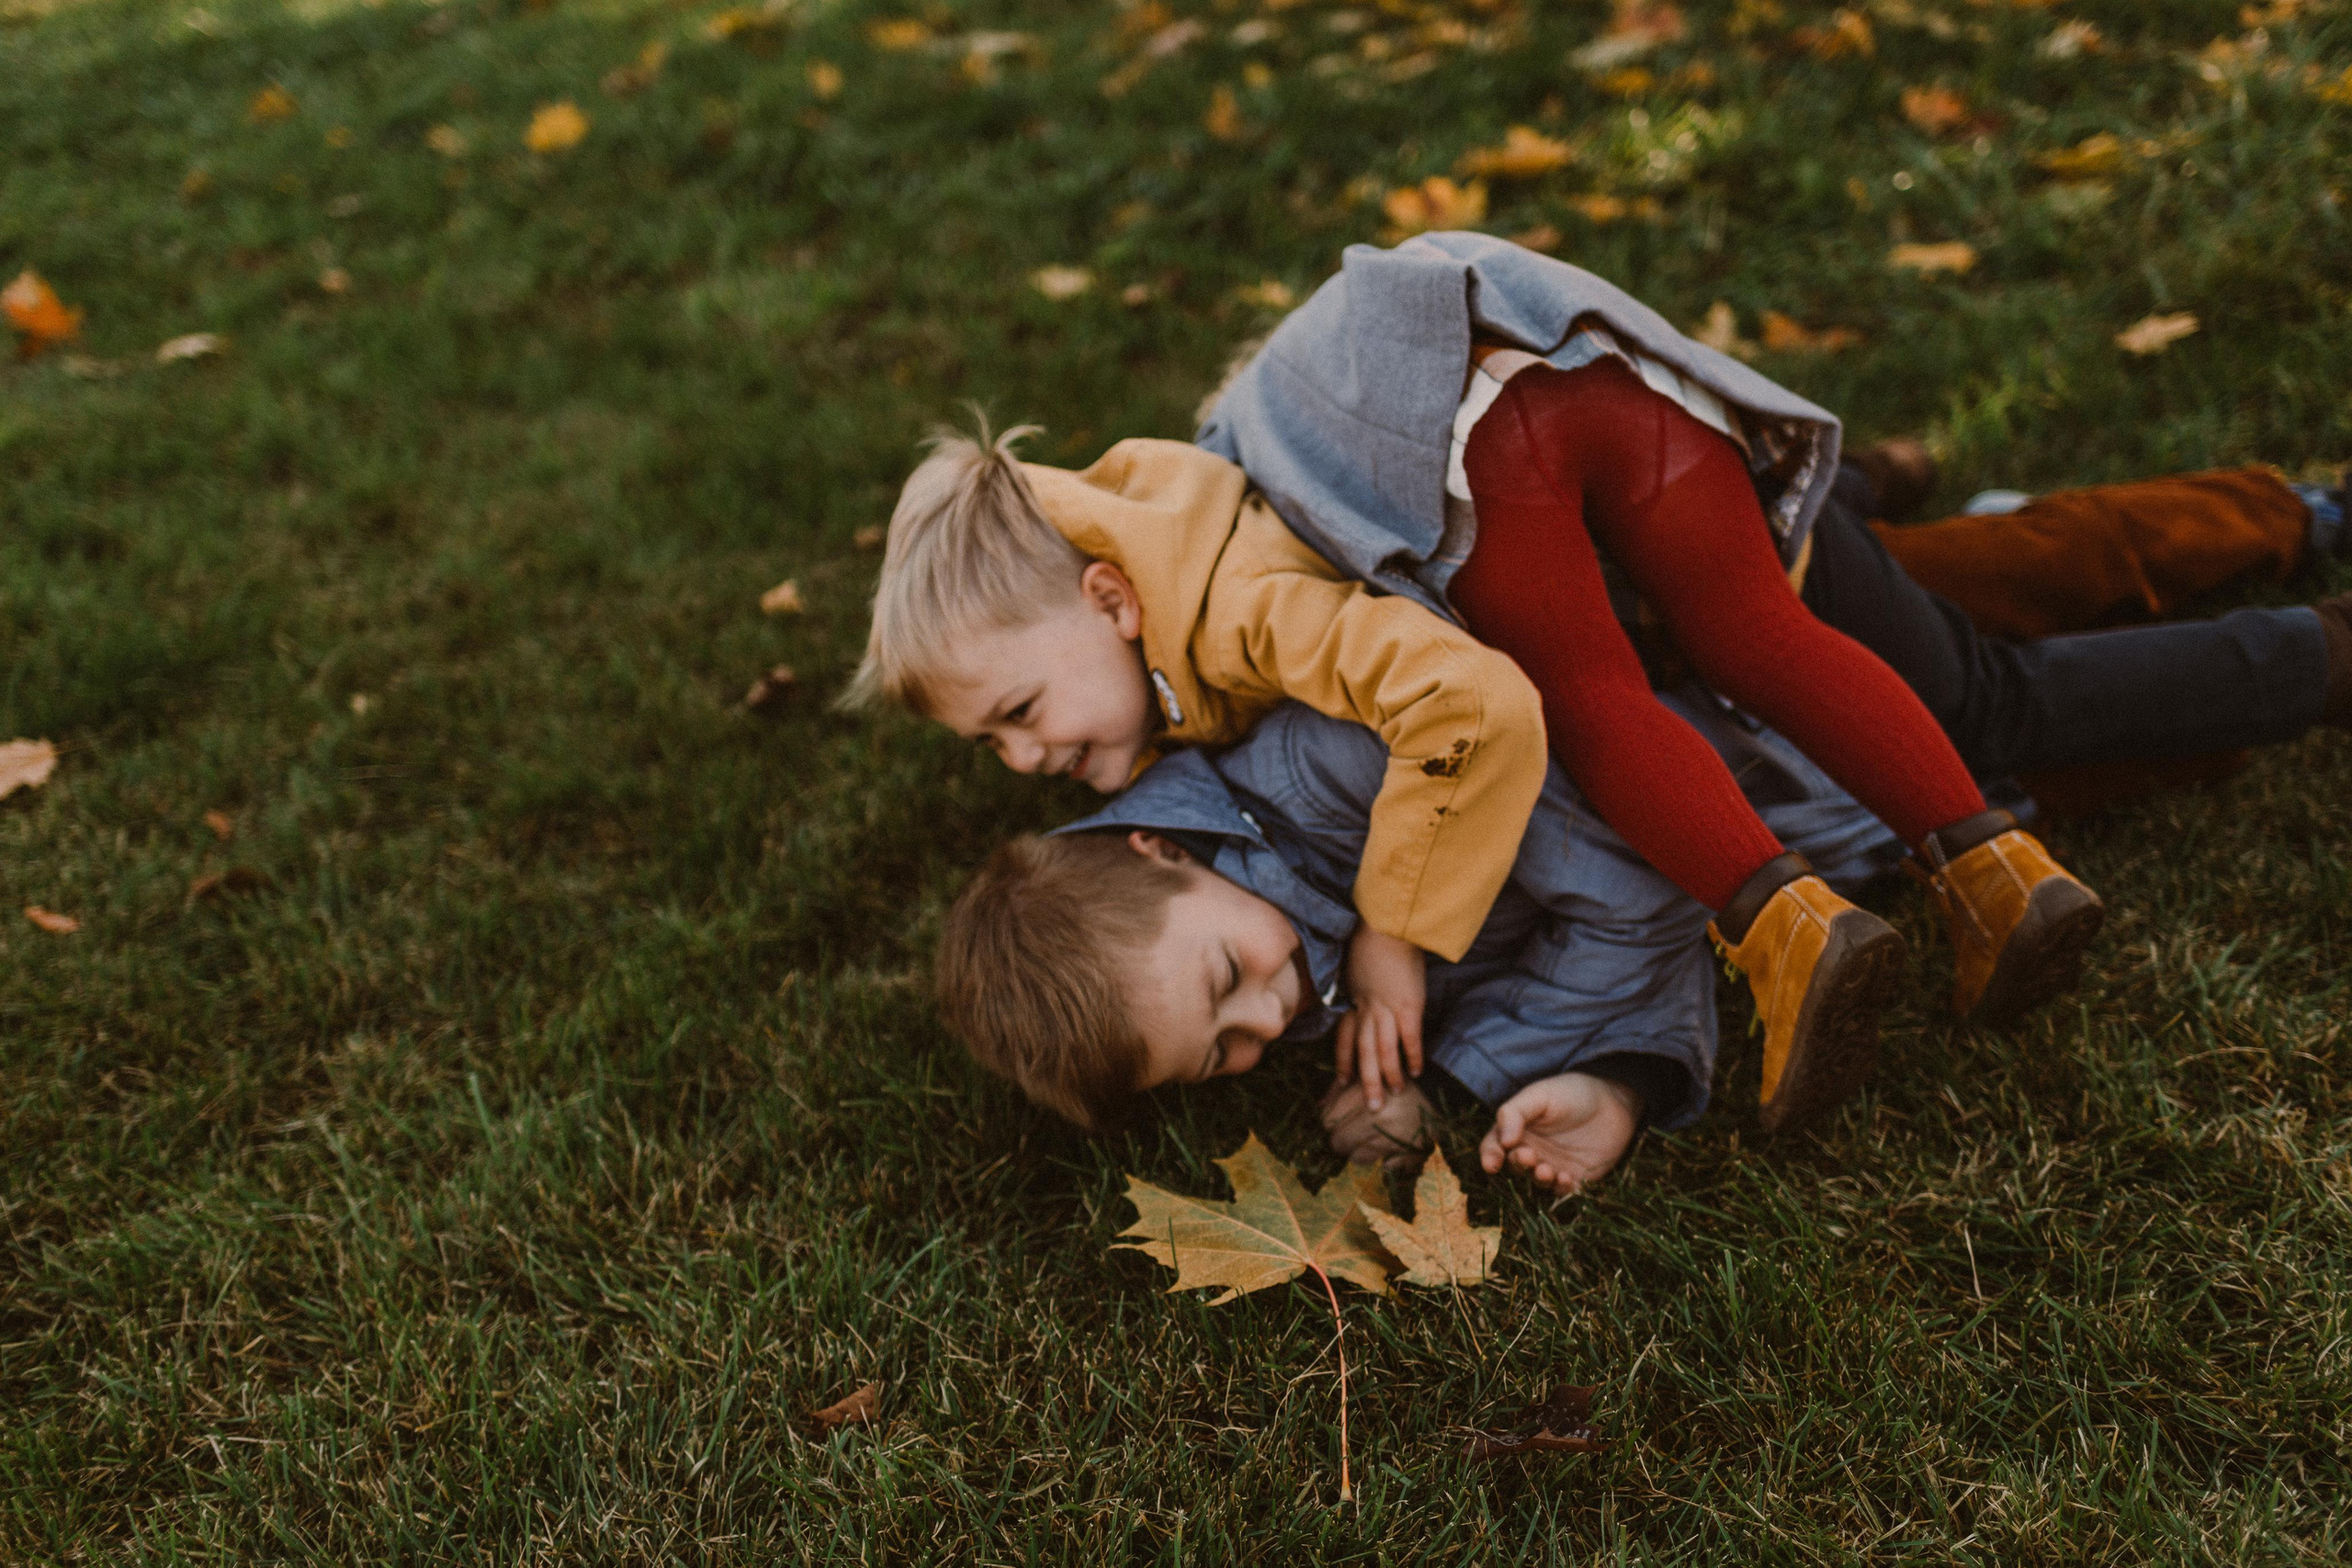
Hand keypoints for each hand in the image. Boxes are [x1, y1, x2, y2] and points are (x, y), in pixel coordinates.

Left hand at [1319, 1075, 1435, 1171]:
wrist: (1437, 1092)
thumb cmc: (1392, 1085)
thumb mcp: (1365, 1078)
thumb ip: (1338, 1091)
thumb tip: (1319, 1109)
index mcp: (1363, 1094)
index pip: (1327, 1121)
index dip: (1330, 1123)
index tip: (1337, 1122)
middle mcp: (1376, 1117)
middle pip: (1338, 1143)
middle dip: (1342, 1140)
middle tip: (1353, 1133)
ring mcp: (1392, 1137)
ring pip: (1357, 1158)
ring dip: (1360, 1152)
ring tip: (1373, 1138)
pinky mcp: (1408, 1153)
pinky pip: (1385, 1167)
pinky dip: (1386, 1160)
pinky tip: (1392, 1146)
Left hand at [1334, 926, 1425, 1111]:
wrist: (1387, 924)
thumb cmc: (1374, 937)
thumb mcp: (1356, 963)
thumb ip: (1357, 981)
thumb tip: (1359, 988)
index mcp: (1353, 999)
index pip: (1345, 1037)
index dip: (1344, 1060)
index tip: (1341, 1080)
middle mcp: (1367, 1009)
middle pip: (1364, 1052)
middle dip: (1365, 1081)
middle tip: (1370, 1106)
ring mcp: (1387, 1009)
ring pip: (1383, 1051)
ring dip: (1388, 1075)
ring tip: (1393, 1094)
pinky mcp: (1408, 1005)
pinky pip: (1409, 1037)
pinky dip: (1413, 1055)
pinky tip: (1417, 1071)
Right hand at [1478, 1074, 1642, 1197]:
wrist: (1613, 1101)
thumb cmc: (1571, 1092)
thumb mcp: (1539, 1095)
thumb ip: (1515, 1113)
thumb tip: (1504, 1141)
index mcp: (1517, 1130)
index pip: (1493, 1147)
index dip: (1489, 1157)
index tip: (1492, 1164)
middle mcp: (1531, 1151)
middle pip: (1514, 1166)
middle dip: (1518, 1165)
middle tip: (1529, 1156)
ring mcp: (1552, 1166)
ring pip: (1536, 1183)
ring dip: (1538, 1180)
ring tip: (1547, 1170)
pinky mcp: (1575, 1178)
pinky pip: (1562, 1192)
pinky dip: (1561, 1189)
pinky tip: (1566, 1178)